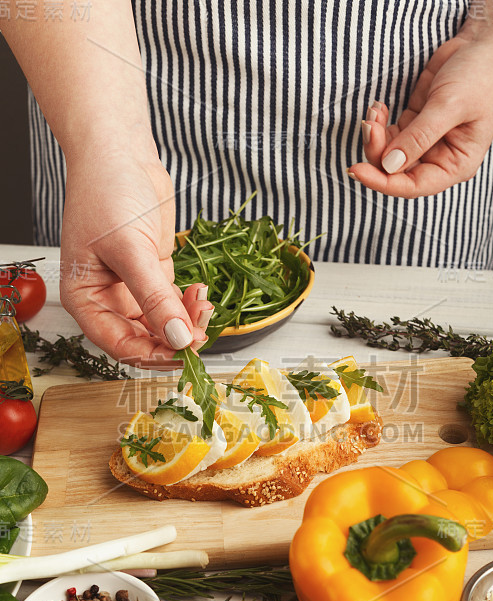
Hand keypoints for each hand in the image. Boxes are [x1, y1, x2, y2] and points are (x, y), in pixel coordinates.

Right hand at [60, 147, 212, 367]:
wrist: (120, 151)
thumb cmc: (107, 191)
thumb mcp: (131, 249)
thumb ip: (155, 298)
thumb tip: (177, 338)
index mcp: (86, 299)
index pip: (119, 345)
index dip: (152, 356)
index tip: (183, 353)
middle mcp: (107, 299)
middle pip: (144, 340)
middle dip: (174, 339)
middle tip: (202, 332)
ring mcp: (132, 288)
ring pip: (162, 324)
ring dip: (186, 322)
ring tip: (205, 306)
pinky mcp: (154, 275)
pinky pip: (173, 303)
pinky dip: (188, 304)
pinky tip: (201, 293)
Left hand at [348, 25, 492, 197]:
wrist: (484, 45)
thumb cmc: (480, 76)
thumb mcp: (449, 106)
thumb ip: (419, 137)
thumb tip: (389, 165)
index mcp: (455, 165)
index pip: (413, 185)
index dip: (383, 182)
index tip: (357, 170)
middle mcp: (439, 159)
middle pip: (396, 171)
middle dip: (377, 151)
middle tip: (369, 125)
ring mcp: (425, 143)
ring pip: (388, 154)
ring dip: (376, 136)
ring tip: (374, 111)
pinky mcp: (414, 125)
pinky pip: (389, 135)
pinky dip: (379, 124)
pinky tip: (379, 107)